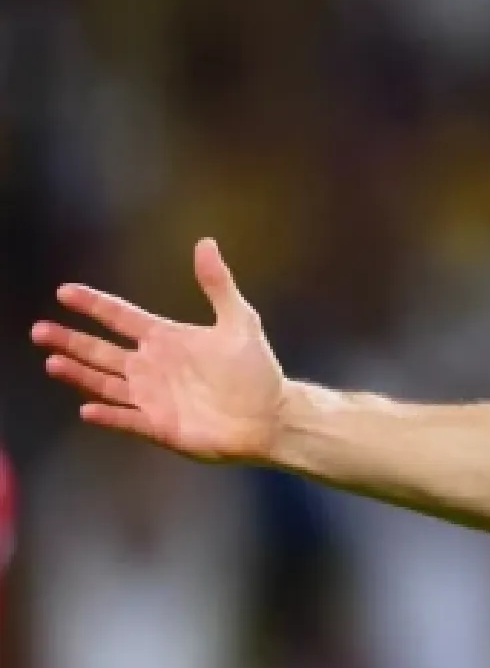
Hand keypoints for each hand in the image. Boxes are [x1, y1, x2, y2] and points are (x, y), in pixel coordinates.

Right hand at [32, 239, 287, 462]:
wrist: (272, 417)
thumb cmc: (256, 371)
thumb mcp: (240, 322)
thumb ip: (218, 285)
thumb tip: (206, 242)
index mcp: (165, 339)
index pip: (120, 317)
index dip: (94, 304)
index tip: (65, 291)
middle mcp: (150, 367)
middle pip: (100, 351)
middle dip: (70, 340)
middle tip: (40, 329)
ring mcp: (152, 397)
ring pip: (105, 383)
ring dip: (79, 374)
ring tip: (53, 362)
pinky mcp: (159, 425)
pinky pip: (127, 420)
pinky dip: (109, 415)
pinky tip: (87, 409)